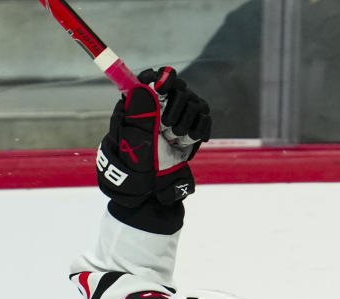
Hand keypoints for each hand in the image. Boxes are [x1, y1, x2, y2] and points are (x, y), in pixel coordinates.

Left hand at [96, 68, 210, 208]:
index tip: (163, 87)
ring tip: (172, 140)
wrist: (155, 182)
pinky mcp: (194, 124)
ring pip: (194, 104)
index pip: (156, 76)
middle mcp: (163, 102)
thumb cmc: (138, 160)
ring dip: (184, 127)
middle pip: (180, 88)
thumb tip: (148, 87)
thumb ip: (141, 112)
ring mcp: (180, 113)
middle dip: (175, 112)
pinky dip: (197, 132)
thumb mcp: (134, 137)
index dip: (162, 79)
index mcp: (143, 99)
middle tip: (165, 130)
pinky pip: (204, 118)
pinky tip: (184, 142)